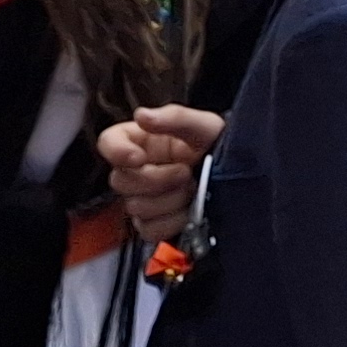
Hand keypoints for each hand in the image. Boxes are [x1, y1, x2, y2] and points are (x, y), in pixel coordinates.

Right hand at [95, 103, 222, 243]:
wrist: (238, 178)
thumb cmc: (218, 145)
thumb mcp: (204, 125)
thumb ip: (174, 118)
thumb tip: (141, 115)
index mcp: (142, 141)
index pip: (108, 142)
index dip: (117, 151)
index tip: (139, 158)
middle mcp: (137, 170)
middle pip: (120, 181)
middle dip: (156, 179)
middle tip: (186, 173)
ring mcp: (143, 199)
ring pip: (135, 208)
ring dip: (169, 201)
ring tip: (192, 190)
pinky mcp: (153, 224)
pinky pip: (148, 230)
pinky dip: (171, 222)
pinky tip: (188, 212)